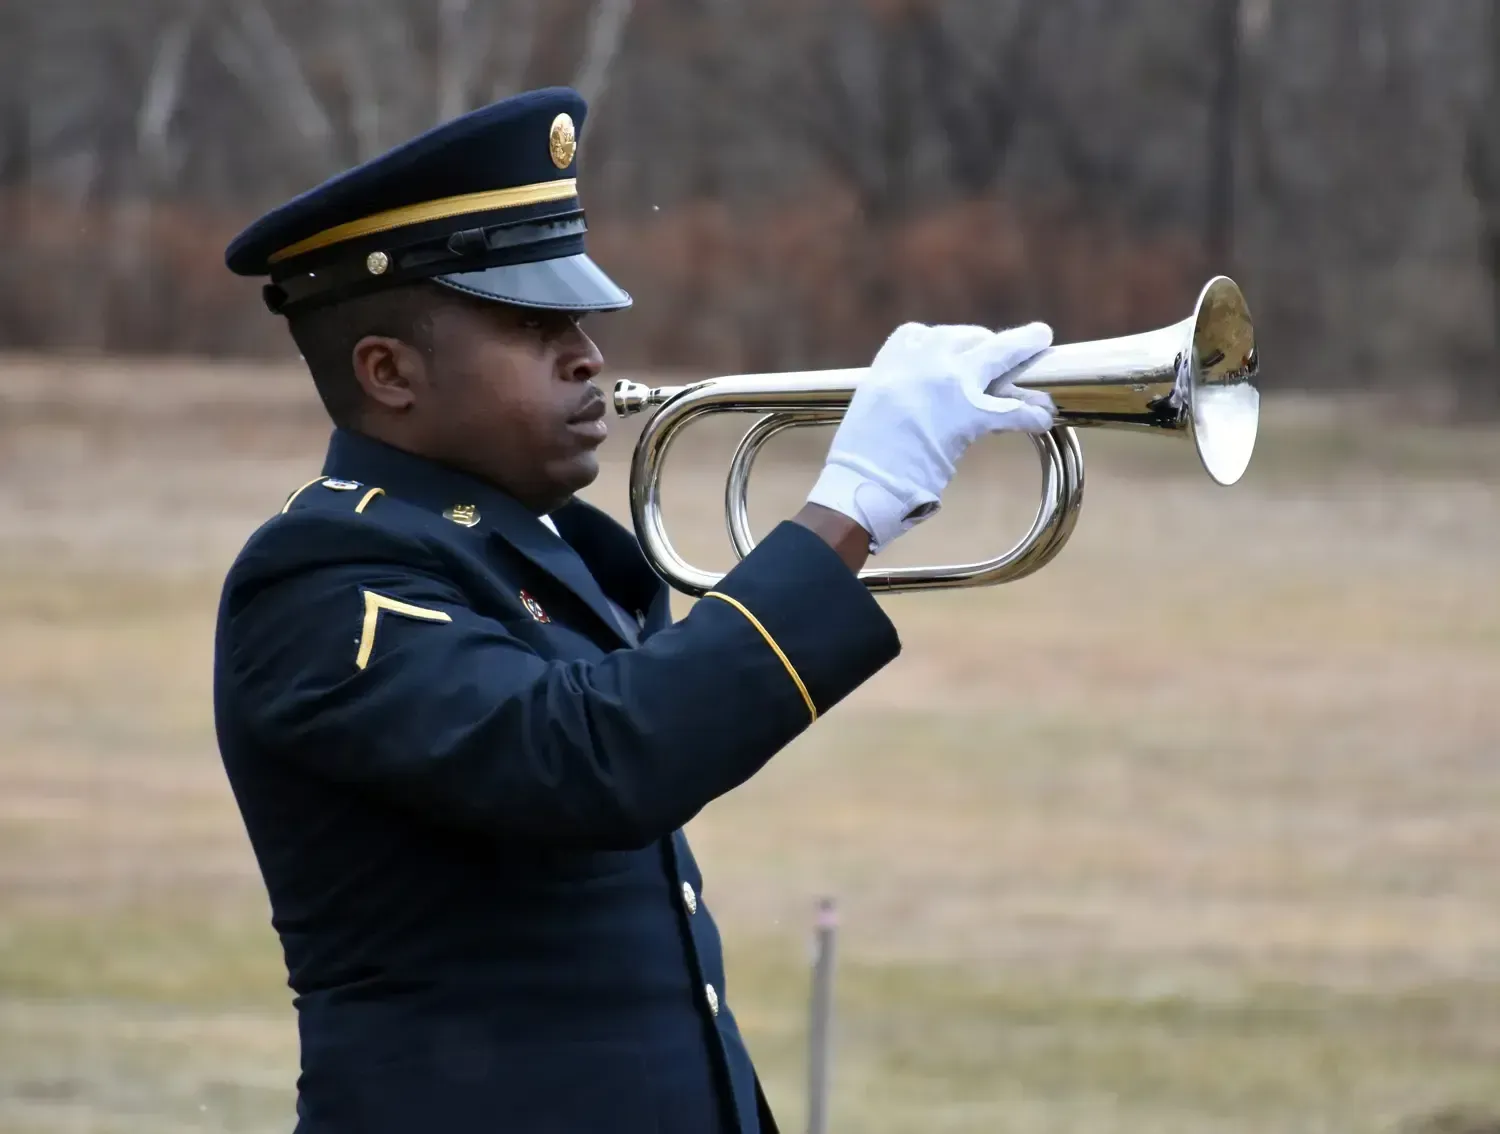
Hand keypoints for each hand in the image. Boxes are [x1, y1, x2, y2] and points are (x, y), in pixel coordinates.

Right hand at [804, 321, 1055, 553]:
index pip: (927, 334)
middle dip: (993, 342)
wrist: (862, 482)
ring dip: (1025, 347)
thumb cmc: (863, 456)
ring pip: (999, 354)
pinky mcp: (969, 413)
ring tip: (1042, 342)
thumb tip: (923, 401)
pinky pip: (1011, 408)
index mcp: (893, 358)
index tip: (960, 351)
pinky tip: (1042, 418)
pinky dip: (1030, 413)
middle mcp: (923, 360)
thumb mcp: (871, 404)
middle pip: (969, 337)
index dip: (950, 342)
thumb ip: (897, 390)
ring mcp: (948, 382)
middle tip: (1014, 343)